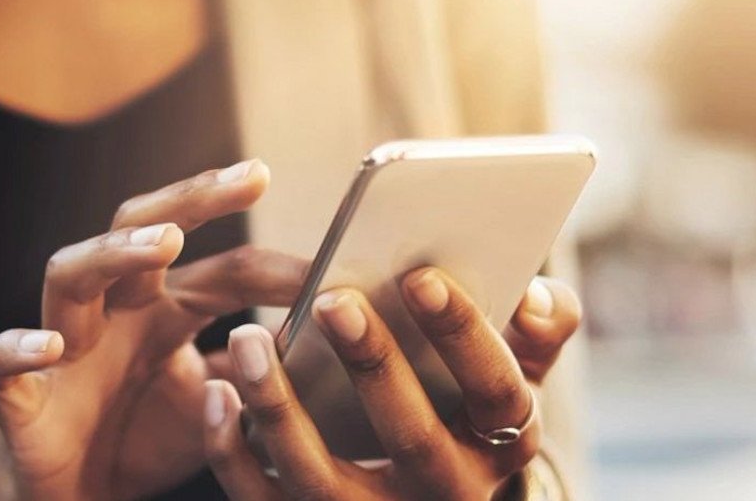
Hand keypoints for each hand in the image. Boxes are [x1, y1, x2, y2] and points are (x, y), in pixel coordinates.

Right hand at [0, 160, 309, 499]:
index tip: (338, 265)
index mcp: (164, 310)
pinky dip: (18, 347)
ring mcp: (61, 344)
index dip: (279, 267)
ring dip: (114, 252)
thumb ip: (260, 371)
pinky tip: (51, 345)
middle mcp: (113, 311)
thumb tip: (329, 339)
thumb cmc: (142, 441)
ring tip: (165, 244)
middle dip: (193, 199)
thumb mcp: (218, 407)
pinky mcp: (15, 394)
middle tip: (250, 177)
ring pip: (70, 272)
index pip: (226, 270)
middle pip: (142, 229)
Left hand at [202, 268, 582, 499]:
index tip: (421, 276)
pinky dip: (232, 452)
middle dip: (373, 366)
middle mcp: (443, 493)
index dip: (464, 335)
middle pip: (412, 438)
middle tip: (333, 297)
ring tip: (247, 338)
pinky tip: (216, 392)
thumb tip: (539, 294)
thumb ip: (540, 331)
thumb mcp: (510, 377)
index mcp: (500, 443)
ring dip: (280, 407)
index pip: (497, 393)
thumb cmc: (462, 409)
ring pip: (320, 479)